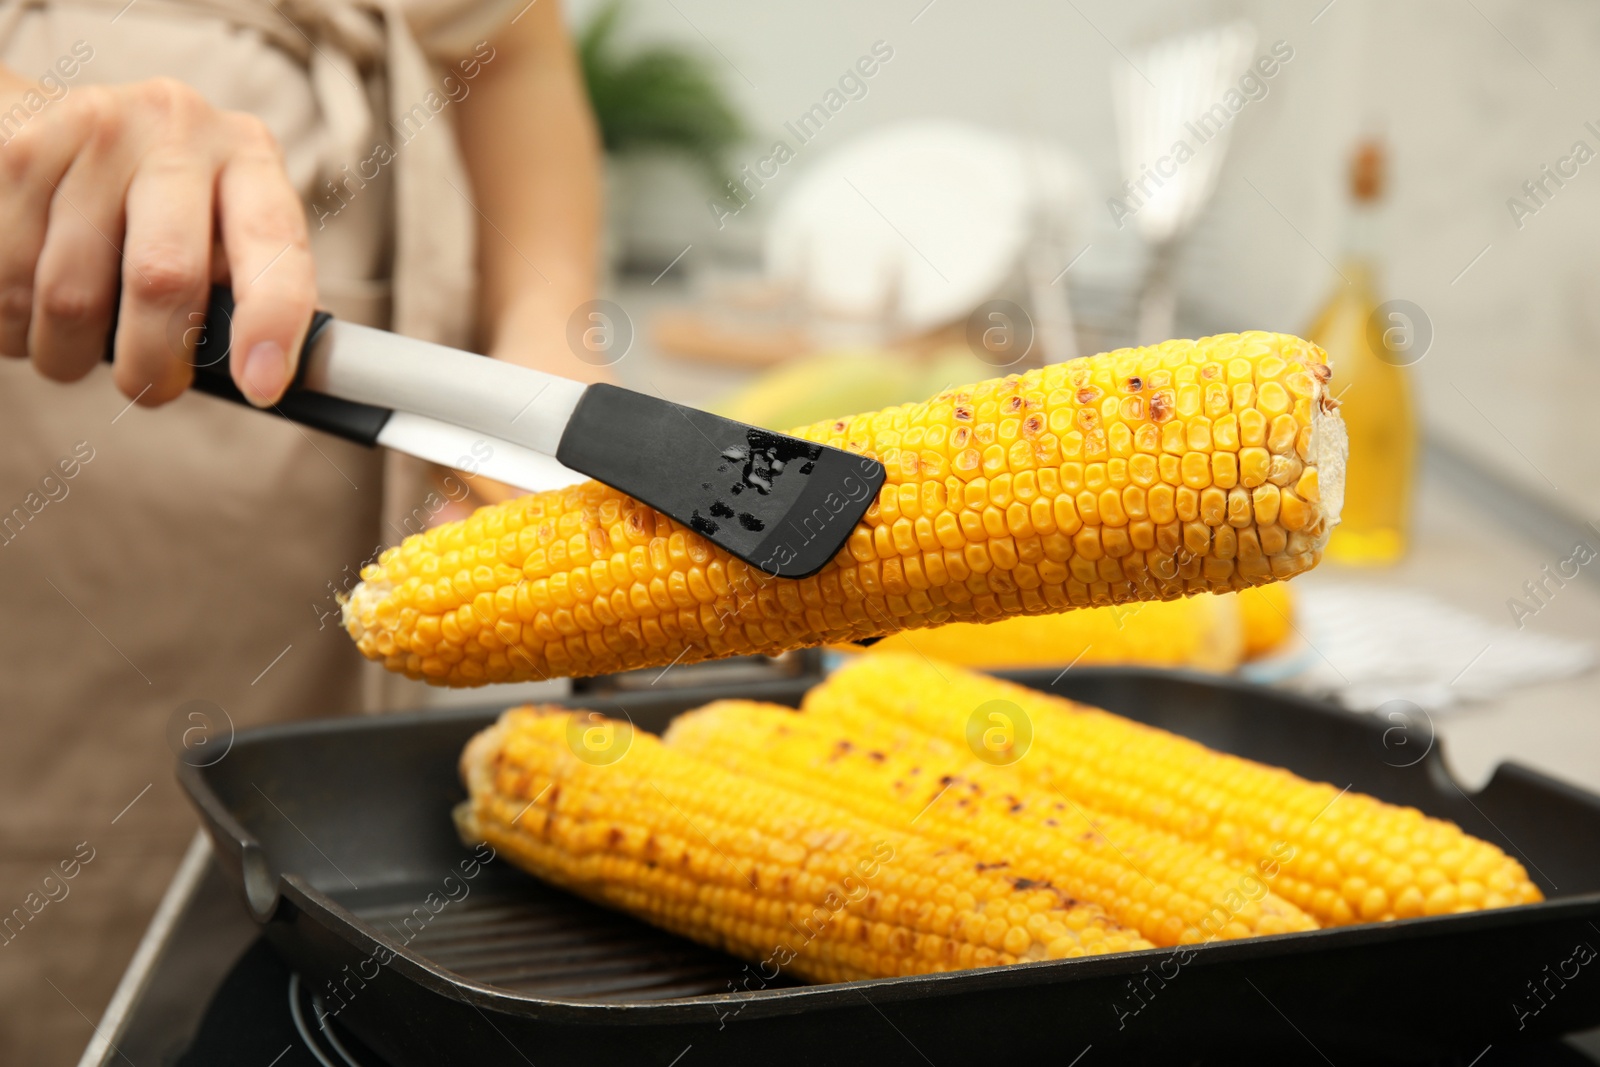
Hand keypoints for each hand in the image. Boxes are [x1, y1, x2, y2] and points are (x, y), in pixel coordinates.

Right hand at [0, 71, 314, 405]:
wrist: (51, 124)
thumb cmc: (157, 205)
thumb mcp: (220, 225)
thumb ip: (244, 288)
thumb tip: (262, 375)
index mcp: (248, 155)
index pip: (274, 240)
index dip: (273, 320)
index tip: (262, 386)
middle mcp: (176, 128)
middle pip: (162, 278)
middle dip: (153, 363)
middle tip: (148, 386)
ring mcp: (90, 130)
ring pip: (69, 299)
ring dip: (67, 352)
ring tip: (74, 337)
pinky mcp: (15, 153)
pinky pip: (6, 287)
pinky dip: (12, 327)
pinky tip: (28, 305)